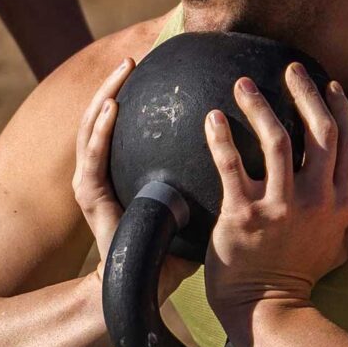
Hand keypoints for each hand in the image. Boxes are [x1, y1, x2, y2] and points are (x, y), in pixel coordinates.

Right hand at [71, 58, 197, 299]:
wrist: (142, 288)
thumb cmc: (171, 251)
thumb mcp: (195, 207)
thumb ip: (211, 181)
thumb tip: (258, 157)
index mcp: (126, 172)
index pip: (126, 127)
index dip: (134, 98)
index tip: (152, 69)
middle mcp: (106, 173)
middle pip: (104, 119)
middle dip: (114, 85)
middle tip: (132, 58)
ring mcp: (93, 184)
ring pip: (91, 130)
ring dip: (103, 96)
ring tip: (122, 72)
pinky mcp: (89, 199)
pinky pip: (92, 158)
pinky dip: (100, 131)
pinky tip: (112, 108)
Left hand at [202, 63, 347, 327]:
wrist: (267, 311)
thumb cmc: (298, 275)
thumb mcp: (337, 241)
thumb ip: (340, 207)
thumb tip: (343, 177)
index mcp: (342, 202)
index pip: (347, 141)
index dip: (338, 106)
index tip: (327, 83)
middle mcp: (317, 200)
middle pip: (319, 130)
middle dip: (305, 92)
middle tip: (290, 68)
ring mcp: (281, 208)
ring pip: (276, 138)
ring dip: (260, 104)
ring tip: (243, 84)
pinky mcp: (244, 216)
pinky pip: (231, 164)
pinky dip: (222, 136)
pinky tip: (213, 118)